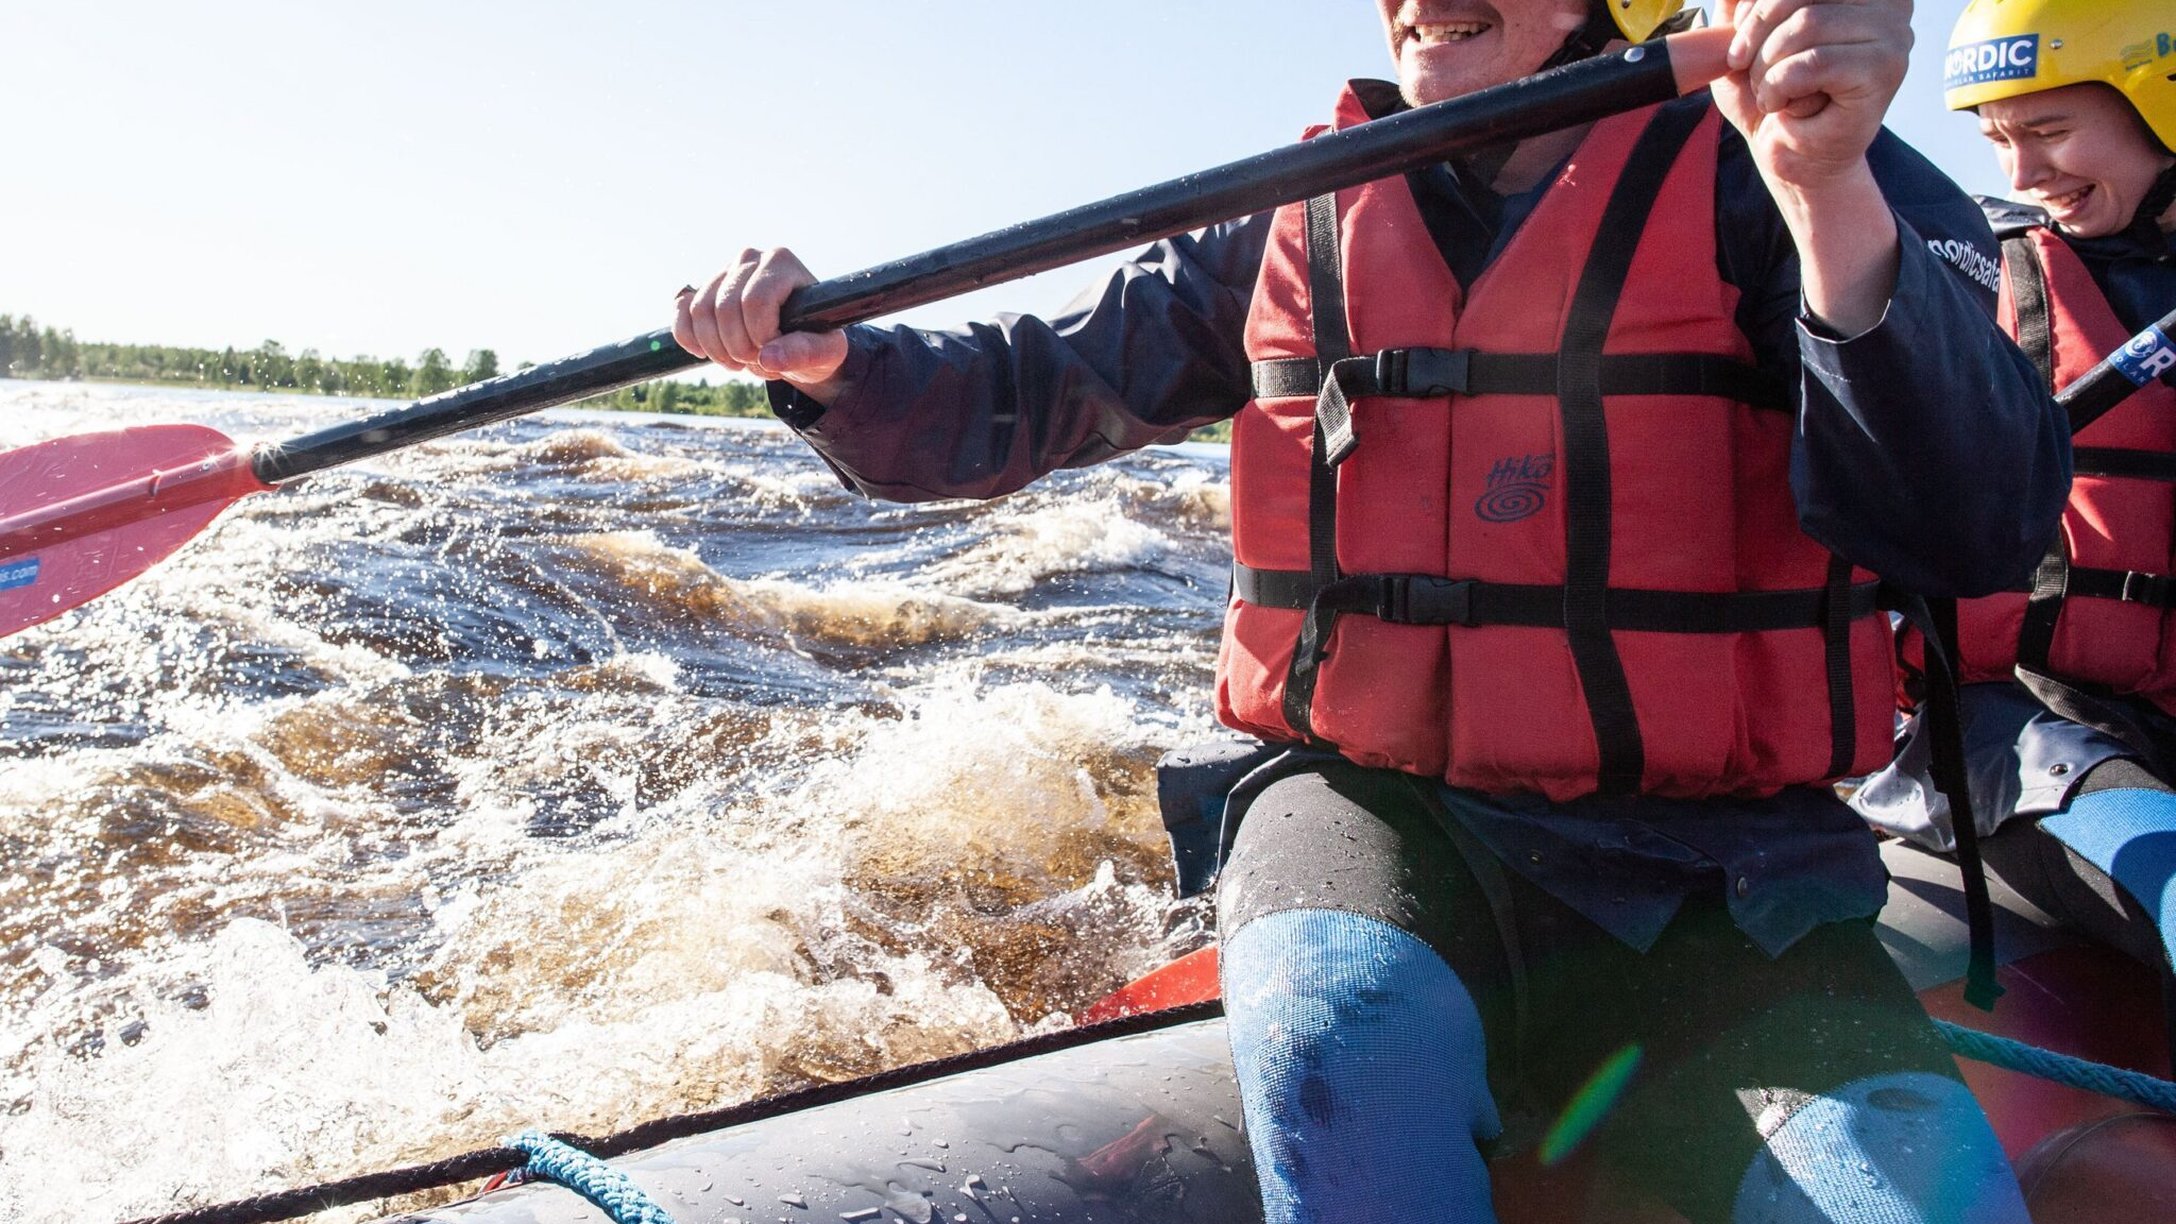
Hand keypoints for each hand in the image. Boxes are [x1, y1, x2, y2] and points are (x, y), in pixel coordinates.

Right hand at [671, 247, 849, 400]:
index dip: (760, 337)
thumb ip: (805, 353)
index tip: (776, 353)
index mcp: (781, 262)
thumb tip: (768, 357)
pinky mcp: (702, 289)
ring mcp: (722, 272)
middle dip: (739, 349)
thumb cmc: (816, 341)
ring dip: (717, 350)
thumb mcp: (825, 351)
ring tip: (742, 362)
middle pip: (725, 308)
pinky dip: (689, 338)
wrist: (798, 340)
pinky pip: (681, 312)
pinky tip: (706, 353)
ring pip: (700, 312)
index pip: (755, 301)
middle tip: (759, 364)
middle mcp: (749, 258)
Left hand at [1711, 0, 1910, 192]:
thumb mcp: (1744, 39)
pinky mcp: (1883, 69)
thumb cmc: (1772, 95)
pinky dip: (1780, 86)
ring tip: (1767, 92)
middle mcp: (1885, 2)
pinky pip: (1814, 62)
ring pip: (1807, 24)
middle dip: (1756, 31)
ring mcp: (1892, 33)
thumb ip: (1743, 4)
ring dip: (1767, 65)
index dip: (1758, 6)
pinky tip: (1781, 106)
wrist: (1791, 156)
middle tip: (1741, 65)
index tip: (1737, 42)